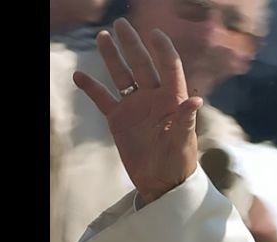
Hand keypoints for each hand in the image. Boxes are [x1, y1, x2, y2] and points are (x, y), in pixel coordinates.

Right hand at [73, 18, 202, 203]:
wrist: (163, 182)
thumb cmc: (180, 162)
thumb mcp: (183, 141)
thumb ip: (186, 119)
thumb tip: (196, 100)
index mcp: (172, 100)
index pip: (170, 67)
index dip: (163, 49)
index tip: (155, 33)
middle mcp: (154, 98)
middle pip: (142, 65)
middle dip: (132, 44)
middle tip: (121, 24)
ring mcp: (135, 107)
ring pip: (122, 76)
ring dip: (112, 57)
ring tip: (103, 37)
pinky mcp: (119, 119)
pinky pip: (104, 99)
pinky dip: (92, 88)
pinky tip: (80, 76)